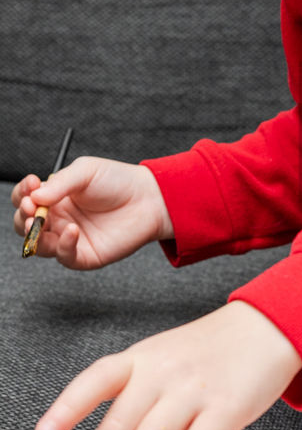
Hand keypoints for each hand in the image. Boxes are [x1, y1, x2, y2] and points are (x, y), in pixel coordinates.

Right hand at [11, 157, 172, 268]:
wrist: (149, 198)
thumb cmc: (118, 181)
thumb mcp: (85, 172)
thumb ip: (59, 184)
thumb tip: (34, 196)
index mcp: (55, 199)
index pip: (26, 200)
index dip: (22, 195)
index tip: (30, 185)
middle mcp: (59, 220)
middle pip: (26, 225)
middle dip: (23, 217)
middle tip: (31, 207)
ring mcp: (71, 239)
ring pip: (39, 246)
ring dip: (34, 235)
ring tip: (40, 220)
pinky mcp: (86, 255)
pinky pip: (66, 257)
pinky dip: (63, 246)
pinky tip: (72, 230)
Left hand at [35, 302, 301, 429]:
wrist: (268, 329)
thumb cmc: (213, 350)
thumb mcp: (165, 356)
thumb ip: (136, 389)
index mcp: (143, 358)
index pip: (97, 379)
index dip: (68, 407)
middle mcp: (163, 372)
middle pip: (118, 425)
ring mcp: (194, 391)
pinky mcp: (225, 409)